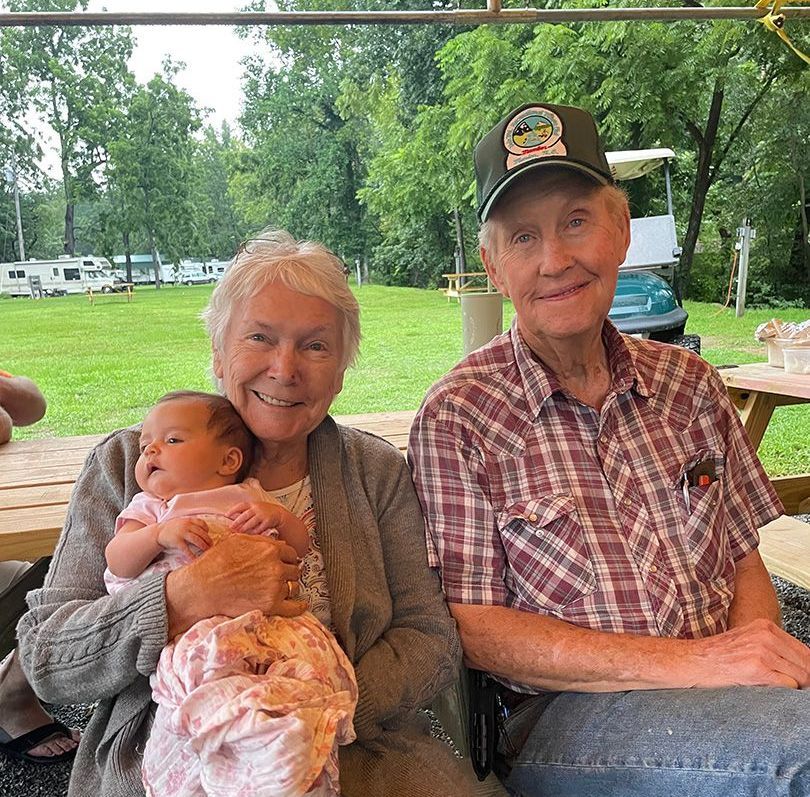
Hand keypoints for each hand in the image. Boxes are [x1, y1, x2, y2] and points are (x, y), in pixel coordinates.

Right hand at [156, 517, 211, 561]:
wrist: (157, 532)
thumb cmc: (172, 528)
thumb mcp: (182, 522)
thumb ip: (191, 524)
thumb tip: (204, 530)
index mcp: (188, 520)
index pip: (202, 523)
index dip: (207, 530)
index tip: (208, 535)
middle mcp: (186, 526)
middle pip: (201, 533)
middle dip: (208, 540)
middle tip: (211, 546)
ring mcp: (182, 533)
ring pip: (196, 540)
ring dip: (203, 546)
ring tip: (207, 551)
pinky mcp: (177, 541)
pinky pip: (186, 549)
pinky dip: (191, 555)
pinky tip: (195, 559)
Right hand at [165, 533, 305, 636]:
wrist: (203, 587)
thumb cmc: (216, 562)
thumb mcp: (238, 540)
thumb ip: (261, 540)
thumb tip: (276, 542)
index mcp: (270, 549)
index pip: (291, 553)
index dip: (287, 558)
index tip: (285, 562)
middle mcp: (276, 567)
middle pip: (294, 570)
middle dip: (288, 572)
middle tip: (281, 575)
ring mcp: (275, 587)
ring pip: (293, 586)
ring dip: (288, 587)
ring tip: (280, 588)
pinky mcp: (271, 605)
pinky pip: (294, 607)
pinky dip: (299, 606)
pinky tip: (301, 605)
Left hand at [228, 501, 288, 534]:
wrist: (278, 513)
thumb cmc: (263, 511)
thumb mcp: (254, 508)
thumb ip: (244, 511)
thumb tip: (231, 518)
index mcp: (252, 504)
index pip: (241, 506)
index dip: (233, 510)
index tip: (226, 515)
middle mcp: (257, 508)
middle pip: (245, 515)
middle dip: (237, 521)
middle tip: (231, 527)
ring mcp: (263, 515)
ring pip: (252, 522)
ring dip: (244, 528)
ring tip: (238, 533)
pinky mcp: (268, 521)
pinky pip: (259, 528)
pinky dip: (254, 532)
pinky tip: (250, 535)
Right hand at [688, 618, 809, 688]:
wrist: (693, 660)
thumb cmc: (717, 655)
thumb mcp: (747, 642)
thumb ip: (772, 648)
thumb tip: (799, 666)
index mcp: (764, 626)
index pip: (804, 651)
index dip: (806, 668)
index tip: (802, 678)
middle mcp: (765, 635)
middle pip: (806, 664)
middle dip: (803, 679)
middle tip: (790, 686)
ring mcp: (762, 651)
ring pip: (801, 676)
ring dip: (793, 686)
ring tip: (774, 687)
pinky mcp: (757, 669)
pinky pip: (788, 685)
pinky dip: (783, 692)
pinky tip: (767, 689)